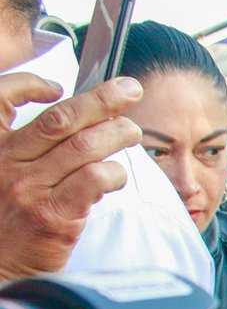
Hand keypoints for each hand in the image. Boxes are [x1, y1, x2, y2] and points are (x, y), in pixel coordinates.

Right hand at [0, 74, 144, 280]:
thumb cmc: (7, 224)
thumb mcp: (1, 179)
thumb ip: (26, 153)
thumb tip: (76, 125)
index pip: (1, 99)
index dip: (28, 84)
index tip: (56, 85)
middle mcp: (5, 164)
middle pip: (60, 120)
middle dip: (101, 99)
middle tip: (130, 90)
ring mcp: (28, 189)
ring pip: (83, 147)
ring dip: (117, 134)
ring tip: (132, 131)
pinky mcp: (53, 215)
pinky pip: (94, 179)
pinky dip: (113, 172)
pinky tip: (118, 176)